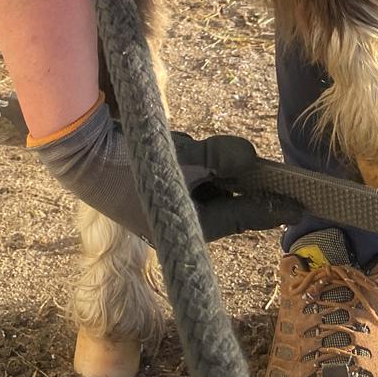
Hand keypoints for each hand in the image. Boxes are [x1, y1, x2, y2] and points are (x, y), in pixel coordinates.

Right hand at [30, 100, 300, 241]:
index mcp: (183, 227)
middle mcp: (176, 220)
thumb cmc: (128, 162)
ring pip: (207, 188)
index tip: (298, 202)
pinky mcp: (154, 182)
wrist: (78, 152)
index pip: (238, 218)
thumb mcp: (179, 158)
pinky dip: (199, 162)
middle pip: (224, 205)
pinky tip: (197, 148)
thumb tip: (252, 157)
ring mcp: (164, 201)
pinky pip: (189, 175)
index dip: (268, 207)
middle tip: (274, 174)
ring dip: (220, 171)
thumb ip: (219, 157)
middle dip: (244, 187)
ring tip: (232, 157)